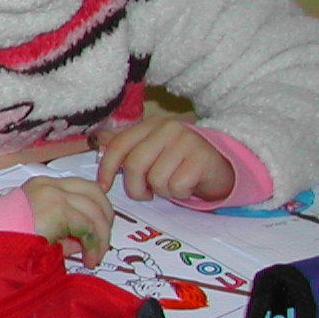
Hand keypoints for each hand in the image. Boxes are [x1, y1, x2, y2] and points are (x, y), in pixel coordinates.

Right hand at [19, 175, 114, 264]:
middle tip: (102, 243)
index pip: (83, 187)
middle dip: (105, 219)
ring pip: (95, 211)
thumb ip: (64, 229)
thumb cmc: (6, 235)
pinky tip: (88, 258)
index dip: (98, 206)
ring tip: (95, 257)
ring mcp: (56, 194)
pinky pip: (87, 226)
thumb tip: (84, 243)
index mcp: (45, 184)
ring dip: (101, 237)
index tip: (99, 227)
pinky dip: (93, 244)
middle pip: (95, 193)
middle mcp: (52, 185)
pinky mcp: (59, 209)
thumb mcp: (40, 226)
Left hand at [96, 116, 235, 203]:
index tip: (103, 186)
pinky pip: (176, 186)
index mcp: (150, 124)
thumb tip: (96, 140)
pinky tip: (186, 186)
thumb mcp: (151, 148)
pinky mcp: (202, 158)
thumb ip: (126, 144)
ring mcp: (187, 141)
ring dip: (161, 191)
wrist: (222, 165)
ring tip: (170, 184)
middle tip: (145, 193)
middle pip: (134, 165)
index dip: (106, 168)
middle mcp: (168, 128)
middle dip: (135, 187)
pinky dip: (179, 193)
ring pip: (156, 178)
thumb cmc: (179, 160)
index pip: (118, 145)